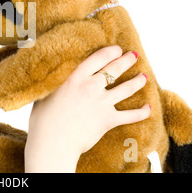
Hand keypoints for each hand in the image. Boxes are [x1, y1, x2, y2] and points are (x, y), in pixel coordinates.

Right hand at [24, 45, 150, 171]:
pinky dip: (141, 113)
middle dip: (126, 60)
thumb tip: (57, 76)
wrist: (53, 143)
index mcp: (75, 78)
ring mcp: (102, 103)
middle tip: (134, 55)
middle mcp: (91, 87)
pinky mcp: (108, 120)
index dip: (111, 52)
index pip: (98, 58)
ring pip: (127, 88)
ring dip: (138, 81)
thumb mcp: (47, 93)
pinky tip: (148, 109)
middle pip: (115, 69)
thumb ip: (57, 83)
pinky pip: (130, 115)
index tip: (116, 49)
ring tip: (143, 76)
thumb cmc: (43, 120)